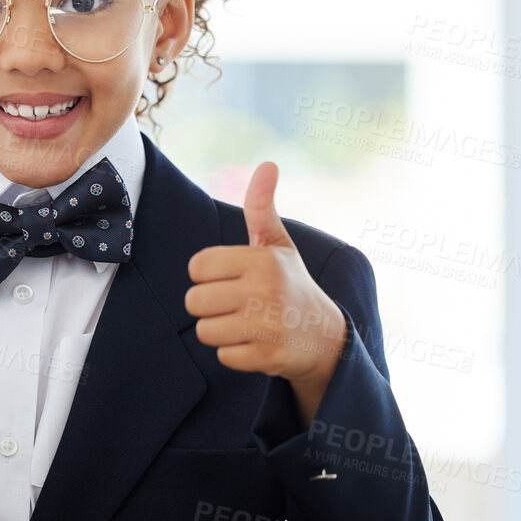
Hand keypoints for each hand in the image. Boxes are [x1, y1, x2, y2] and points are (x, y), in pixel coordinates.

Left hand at [184, 163, 346, 421]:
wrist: (326, 336)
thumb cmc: (291, 284)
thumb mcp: (278, 245)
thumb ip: (261, 207)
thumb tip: (267, 163)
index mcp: (261, 260)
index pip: (197, 267)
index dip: (207, 276)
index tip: (229, 280)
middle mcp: (265, 290)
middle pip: (194, 302)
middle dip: (209, 307)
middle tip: (236, 305)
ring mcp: (268, 325)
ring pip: (205, 331)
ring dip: (220, 332)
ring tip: (246, 324)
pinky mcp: (269, 356)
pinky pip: (223, 356)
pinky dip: (235, 353)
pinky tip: (256, 343)